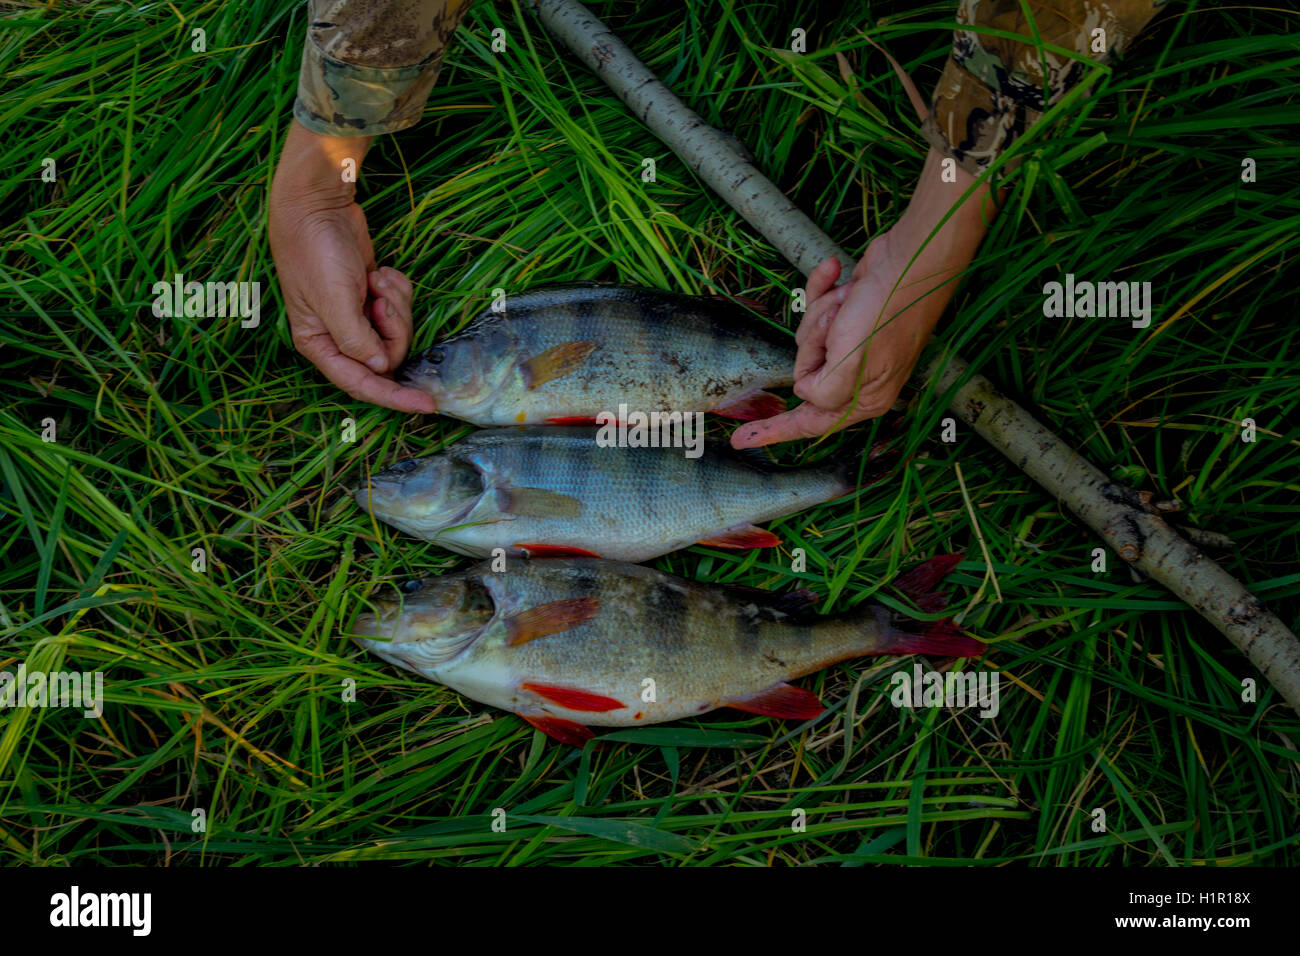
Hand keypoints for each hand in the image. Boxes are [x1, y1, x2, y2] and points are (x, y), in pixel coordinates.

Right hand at [269, 120, 435, 412]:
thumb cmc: (316, 252)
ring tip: (376, 279)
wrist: (320, 204)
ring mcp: (358, 315)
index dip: (395, 398)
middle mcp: (339, 336)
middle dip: (395, 328)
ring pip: (398, 331)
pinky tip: (380, 271)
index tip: (428, 406)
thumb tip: (382, 368)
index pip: (362, 384)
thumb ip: (357, 341)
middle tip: (381, 299)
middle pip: (388, 357)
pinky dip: (397, 289)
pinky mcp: (373, 296)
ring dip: (396, 304)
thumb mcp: (334, 301)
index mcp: (320, 344)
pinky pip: (402, 306)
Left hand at [732, 148, 1001, 447]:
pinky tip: (835, 271)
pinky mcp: (850, 316)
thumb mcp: (848, 364)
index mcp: (865, 398)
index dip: (774, 431)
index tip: (741, 441)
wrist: (911, 258)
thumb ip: (821, 392)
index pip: (810, 423)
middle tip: (840, 325)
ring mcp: (855, 344)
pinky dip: (822, 288)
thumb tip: (805, 389)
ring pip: (809, 337)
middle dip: (815, 342)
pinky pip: (817, 306)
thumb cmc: (884, 312)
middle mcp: (860, 376)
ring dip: (823, 313)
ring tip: (850, 301)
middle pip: (805, 371)